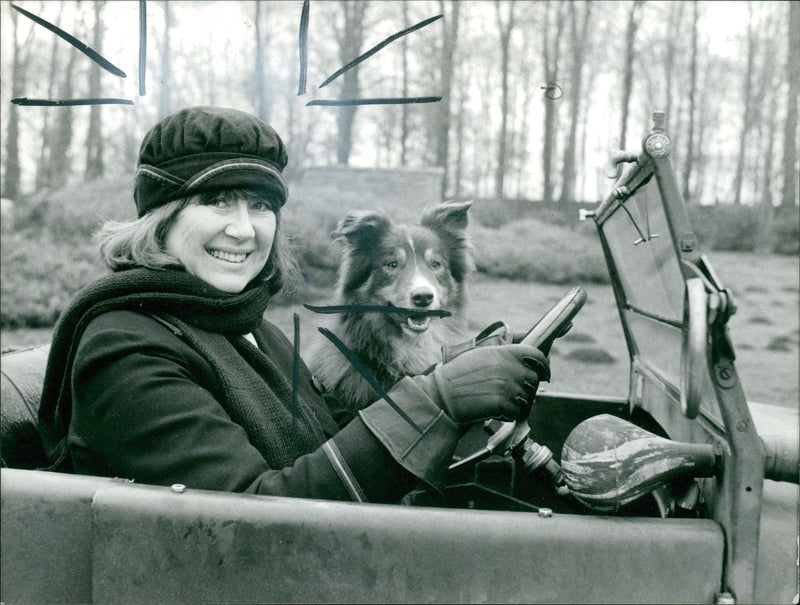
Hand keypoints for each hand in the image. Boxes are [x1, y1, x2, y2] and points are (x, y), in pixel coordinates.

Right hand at [412, 344, 548, 424]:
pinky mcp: (502, 404)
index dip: (544, 365)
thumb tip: (527, 355)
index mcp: (504, 352)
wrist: (442, 395)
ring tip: (495, 400)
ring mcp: (507, 386)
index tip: (545, 373)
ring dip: (515, 403)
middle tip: (509, 393)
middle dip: (525, 388)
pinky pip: (516, 413)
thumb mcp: (481, 354)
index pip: (537, 356)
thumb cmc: (458, 375)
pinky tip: (491, 409)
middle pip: (534, 380)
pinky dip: (507, 415)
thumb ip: (505, 353)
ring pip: (527, 399)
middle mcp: (509, 367)